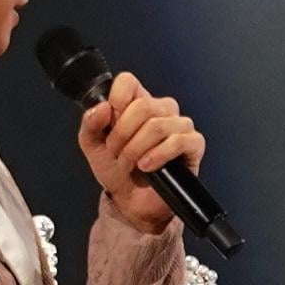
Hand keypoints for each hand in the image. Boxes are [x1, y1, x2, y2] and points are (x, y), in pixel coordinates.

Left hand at [78, 70, 205, 234]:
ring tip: (132, 163)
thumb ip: (90, 123)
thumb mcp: (92, 145)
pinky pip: (179, 141)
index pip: (129, 82)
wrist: (130, 202)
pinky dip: (158, 155)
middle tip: (117, 151)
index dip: (116, 99)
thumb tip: (102, 108)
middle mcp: (160, 110)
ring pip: (158, 125)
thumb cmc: (116, 171)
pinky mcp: (193, 145)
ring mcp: (179, 126)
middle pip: (143, 105)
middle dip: (123, 134)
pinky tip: (148, 166)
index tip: (109, 121)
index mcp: (137, 103)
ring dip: (137, 149)